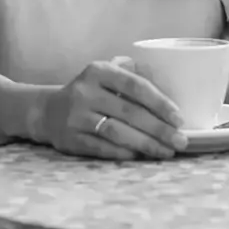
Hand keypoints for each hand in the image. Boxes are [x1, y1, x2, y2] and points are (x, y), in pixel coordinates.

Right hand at [37, 57, 187, 160]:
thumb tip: (170, 102)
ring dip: (145, 144)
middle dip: (159, 129)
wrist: (48, 111)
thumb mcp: (106, 76)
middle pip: (130, 112)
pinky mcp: (71, 139)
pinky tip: (141, 156)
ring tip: (166, 151)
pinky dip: (124, 153)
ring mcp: (76, 117)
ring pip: (117, 132)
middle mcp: (86, 92)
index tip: (179, 118)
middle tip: (180, 141)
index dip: (160, 103)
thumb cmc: (90, 93)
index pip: (135, 86)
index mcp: (99, 71)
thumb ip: (134, 80)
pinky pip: (102, 148)